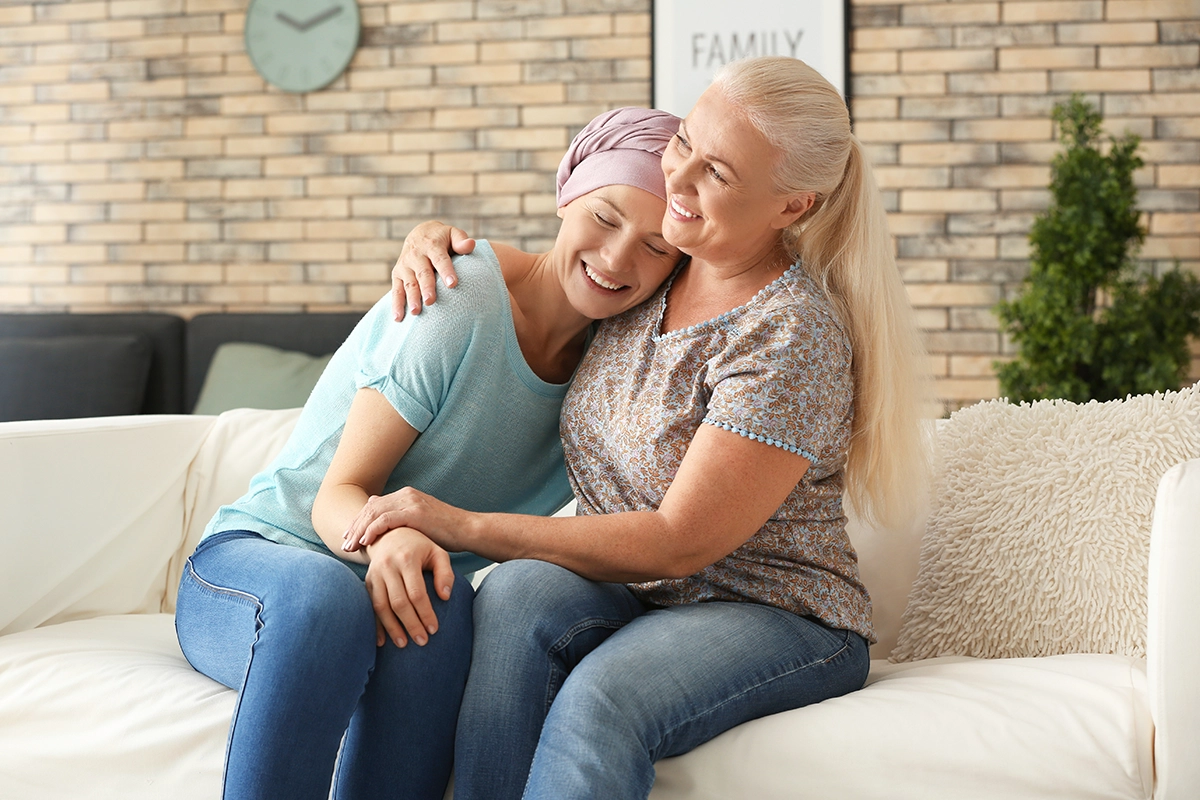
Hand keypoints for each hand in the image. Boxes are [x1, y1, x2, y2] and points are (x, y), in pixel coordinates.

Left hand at [344, 487, 469, 553]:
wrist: (467, 530)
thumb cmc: (446, 533)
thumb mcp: (421, 524)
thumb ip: (404, 523)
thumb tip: (387, 533)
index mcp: (406, 496)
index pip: (374, 506)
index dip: (359, 522)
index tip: (350, 537)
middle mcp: (405, 494)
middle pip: (370, 508)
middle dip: (355, 526)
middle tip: (345, 544)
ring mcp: (410, 502)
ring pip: (374, 513)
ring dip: (359, 530)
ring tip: (350, 546)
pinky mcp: (415, 512)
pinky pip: (386, 519)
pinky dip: (372, 530)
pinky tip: (365, 542)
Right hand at [363, 526, 455, 647]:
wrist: (390, 534)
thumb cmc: (419, 547)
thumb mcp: (437, 553)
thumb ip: (445, 573)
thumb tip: (445, 597)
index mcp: (407, 559)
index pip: (416, 592)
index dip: (425, 613)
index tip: (434, 629)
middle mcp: (387, 566)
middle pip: (398, 602)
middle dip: (410, 624)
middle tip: (422, 641)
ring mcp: (374, 574)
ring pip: (381, 606)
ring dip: (392, 628)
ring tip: (404, 644)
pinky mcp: (367, 581)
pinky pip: (369, 606)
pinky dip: (375, 625)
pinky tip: (382, 641)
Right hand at [391, 221, 475, 320]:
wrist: (420, 234)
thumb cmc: (442, 239)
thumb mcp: (453, 234)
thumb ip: (461, 241)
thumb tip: (471, 244)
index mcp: (432, 245)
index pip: (440, 259)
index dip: (446, 271)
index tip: (453, 284)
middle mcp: (416, 255)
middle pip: (423, 273)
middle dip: (427, 287)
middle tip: (431, 301)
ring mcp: (405, 266)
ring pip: (409, 283)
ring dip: (412, 298)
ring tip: (416, 312)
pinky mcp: (397, 275)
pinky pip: (396, 290)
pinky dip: (396, 304)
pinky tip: (398, 318)